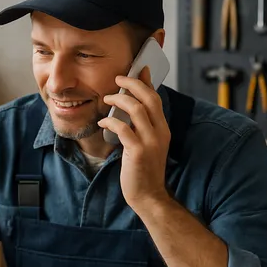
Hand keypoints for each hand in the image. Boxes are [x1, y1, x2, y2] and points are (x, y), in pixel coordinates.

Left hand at [99, 66, 171, 213]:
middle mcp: (160, 133)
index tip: (139, 69)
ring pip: (137, 109)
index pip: (156, 98)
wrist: (149, 196)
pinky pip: (123, 129)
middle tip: (118, 78)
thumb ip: (143, 127)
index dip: (147, 82)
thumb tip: (131, 109)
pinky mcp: (138, 152)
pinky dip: (110, 122)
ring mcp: (150, 142)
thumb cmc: (144, 171)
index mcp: (163, 129)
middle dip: (132, 84)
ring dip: (119, 100)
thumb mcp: (148, 145)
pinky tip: (102, 123)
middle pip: (149, 98)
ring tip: (107, 99)